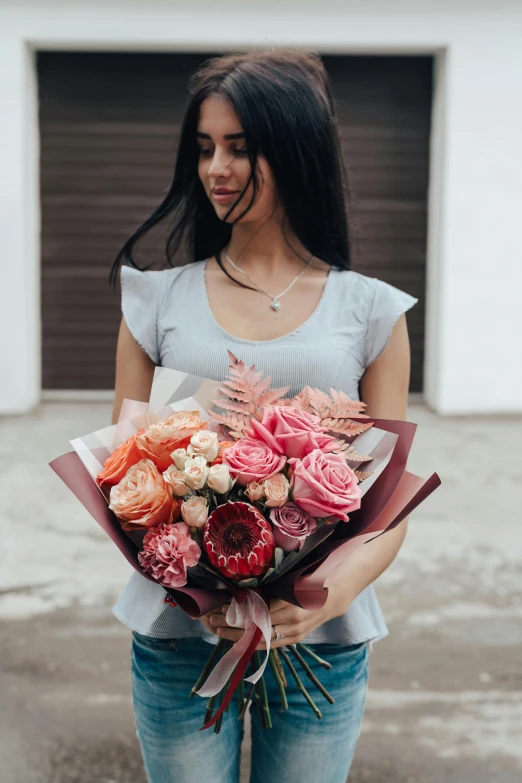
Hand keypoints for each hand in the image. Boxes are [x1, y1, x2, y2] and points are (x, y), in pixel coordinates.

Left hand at [205, 587, 347, 649]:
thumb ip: (271, 589)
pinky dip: (254, 645)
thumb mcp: (289, 582)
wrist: (332, 598)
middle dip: (233, 624)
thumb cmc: (309, 584)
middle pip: (256, 626)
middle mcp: (292, 621)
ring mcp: (294, 633)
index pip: (257, 610)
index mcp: (290, 603)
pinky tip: (239, 644)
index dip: (238, 610)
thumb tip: (244, 591)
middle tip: (213, 619)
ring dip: (239, 636)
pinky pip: (271, 645)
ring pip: (261, 638)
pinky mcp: (296, 639)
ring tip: (220, 631)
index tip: (221, 606)